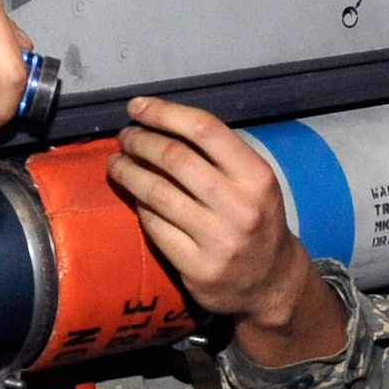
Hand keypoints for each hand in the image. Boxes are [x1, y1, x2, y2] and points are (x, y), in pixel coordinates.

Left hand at [108, 97, 347, 365]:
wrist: (271, 281)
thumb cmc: (257, 219)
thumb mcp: (254, 183)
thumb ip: (217, 156)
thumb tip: (159, 123)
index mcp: (256, 176)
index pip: (205, 130)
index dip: (164, 113)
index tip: (136, 106)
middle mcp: (240, 206)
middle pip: (174, 158)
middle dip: (140, 141)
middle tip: (125, 138)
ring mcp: (218, 240)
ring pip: (157, 193)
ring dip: (128, 172)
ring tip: (117, 163)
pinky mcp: (196, 268)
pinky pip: (154, 227)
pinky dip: (139, 207)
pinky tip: (135, 197)